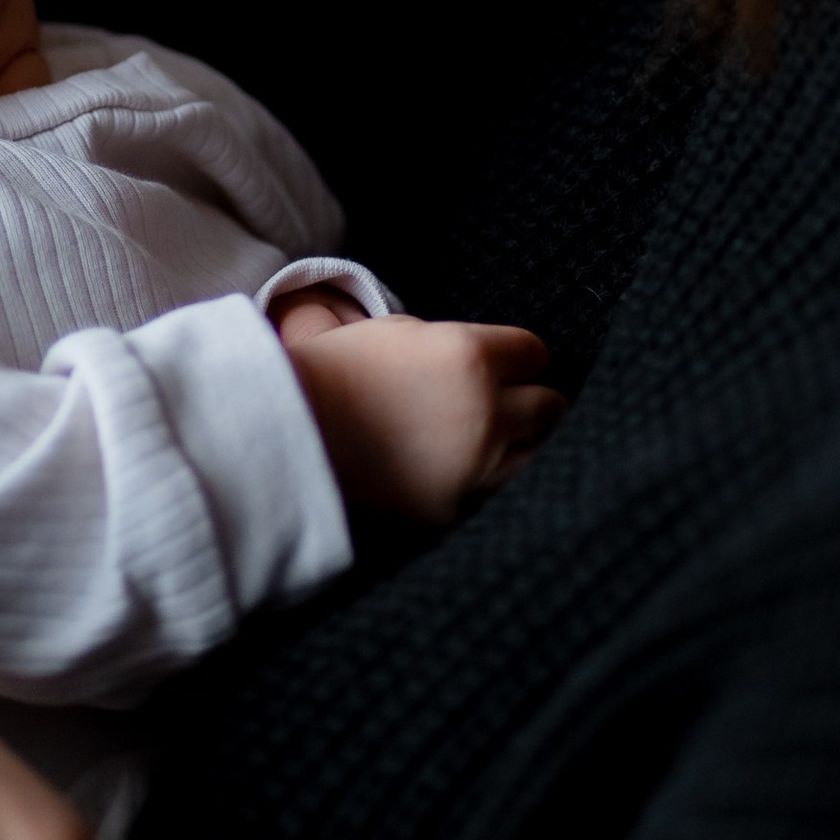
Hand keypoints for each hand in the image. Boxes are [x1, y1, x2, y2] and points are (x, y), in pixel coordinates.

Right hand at [276, 300, 562, 523]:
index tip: (506, 367)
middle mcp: (485, 411)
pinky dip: (495, 481)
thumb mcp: (396, 331)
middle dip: (530, 401)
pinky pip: (504, 492)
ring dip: (524, 445)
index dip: (518, 359)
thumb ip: (456, 341)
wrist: (288, 437)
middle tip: (507, 404)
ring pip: (541, 454)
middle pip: (550, 405)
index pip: (535, 354)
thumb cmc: (336, 374)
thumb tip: (496, 356)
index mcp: (470, 355)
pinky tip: (472, 470)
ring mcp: (477, 466)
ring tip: (498, 441)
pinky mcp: (459, 507)